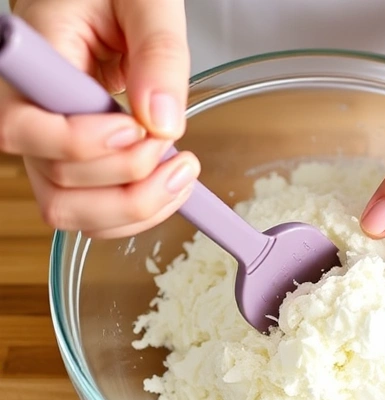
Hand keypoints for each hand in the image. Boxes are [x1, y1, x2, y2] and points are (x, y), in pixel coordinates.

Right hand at [1, 0, 196, 238]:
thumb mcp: (149, 4)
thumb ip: (158, 55)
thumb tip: (161, 122)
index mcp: (33, 61)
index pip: (20, 127)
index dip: (78, 143)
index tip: (135, 128)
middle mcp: (29, 108)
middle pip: (52, 181)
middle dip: (124, 180)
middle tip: (173, 149)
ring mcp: (50, 141)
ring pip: (69, 208)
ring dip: (134, 206)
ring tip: (181, 171)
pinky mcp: (76, 159)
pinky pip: (92, 209)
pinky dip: (136, 211)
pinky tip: (172, 182)